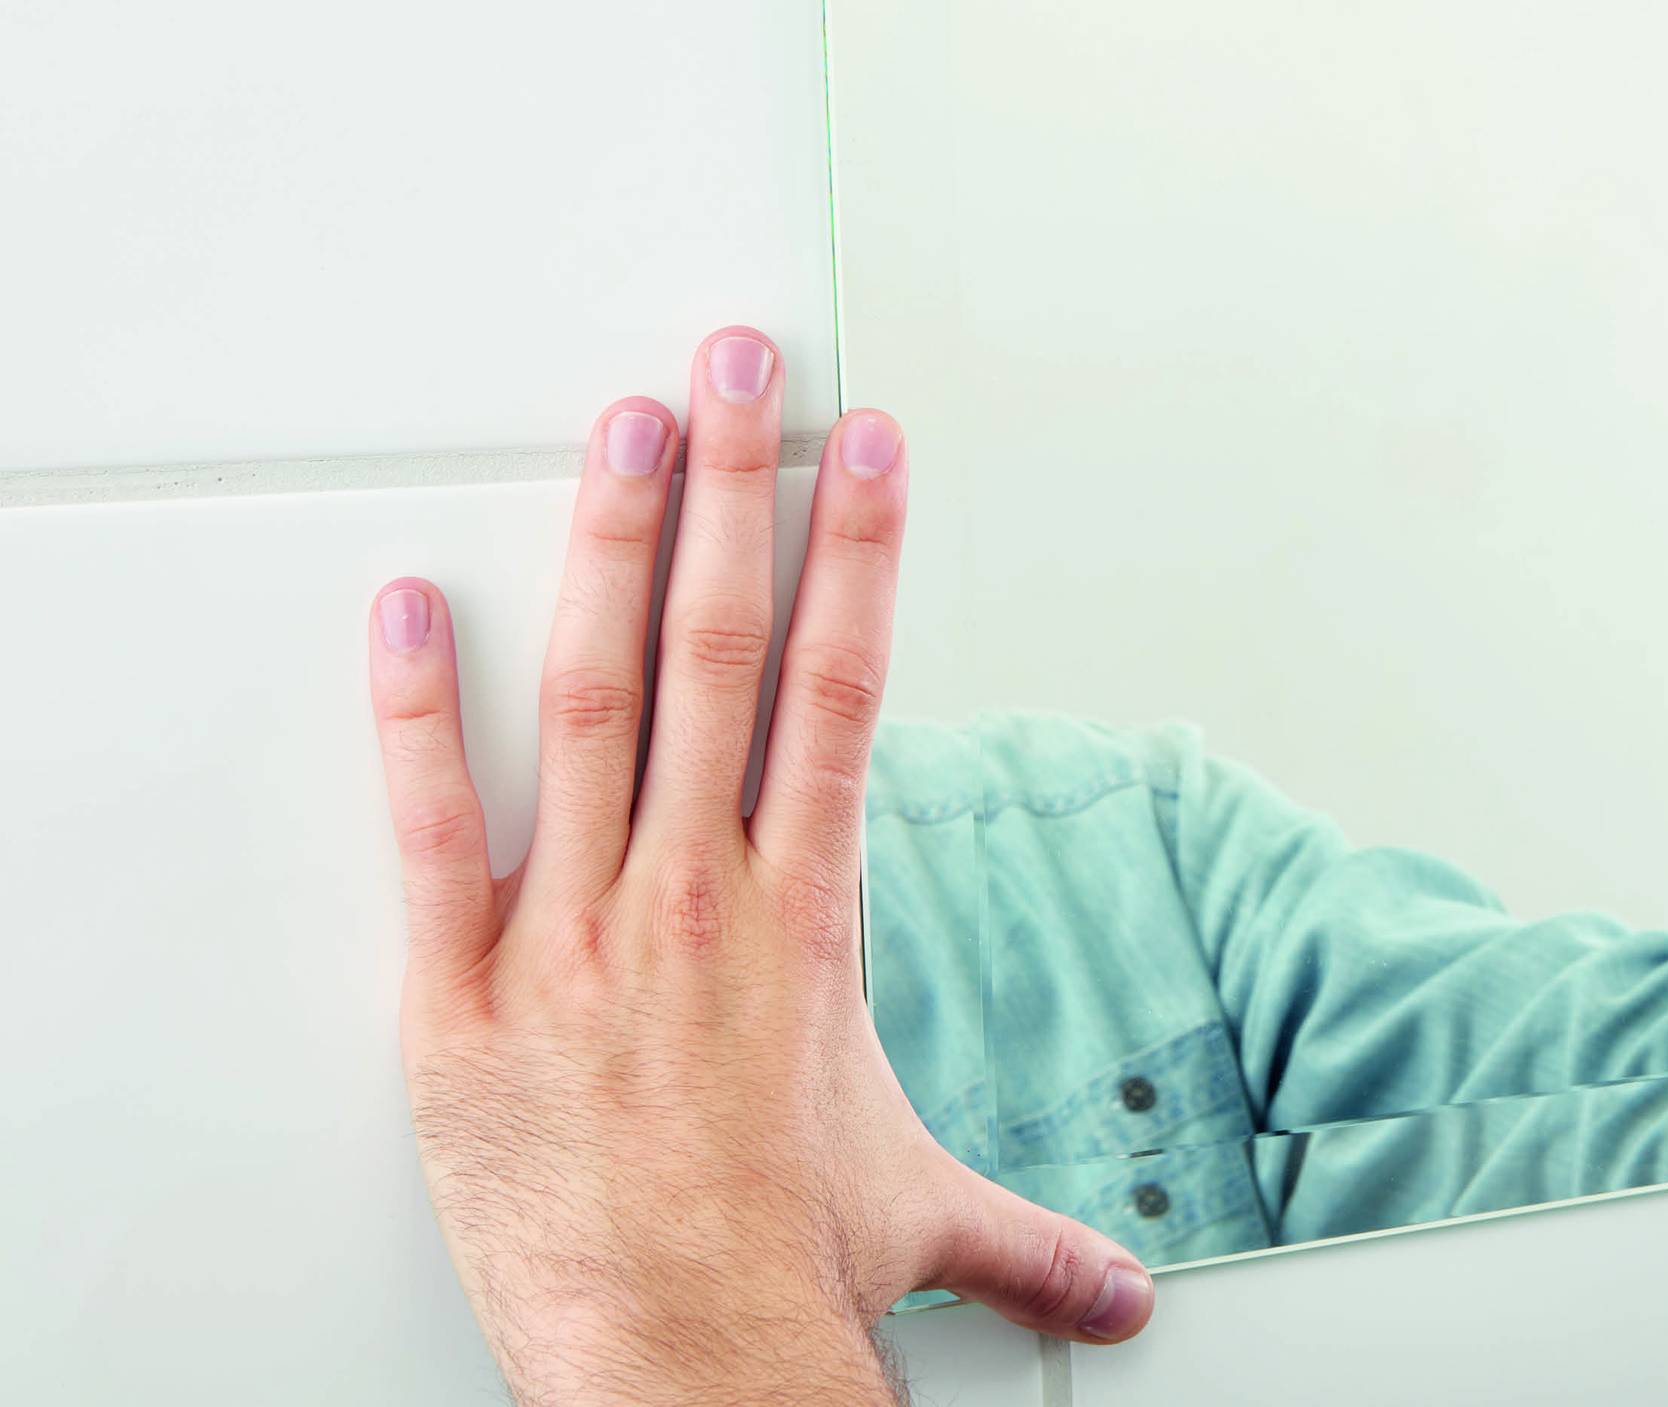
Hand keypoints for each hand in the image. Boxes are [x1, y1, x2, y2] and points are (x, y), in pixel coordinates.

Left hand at [368, 327, 1151, 1405]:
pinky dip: (416, 710)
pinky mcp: (464, 995)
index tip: (867, 448)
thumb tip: (1122, 1293)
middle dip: (739, 490)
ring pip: (600, 701)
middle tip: (741, 364)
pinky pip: (430, 827)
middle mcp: (700, 897)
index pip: (843, 687)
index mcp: (807, 917)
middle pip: (726, 649)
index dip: (858, 551)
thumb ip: (1037, 1239)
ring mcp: (580, 934)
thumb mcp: (927, 1221)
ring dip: (615, 549)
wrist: (684, 1356)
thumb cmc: (786, 1270)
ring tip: (625, 427)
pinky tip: (412, 605)